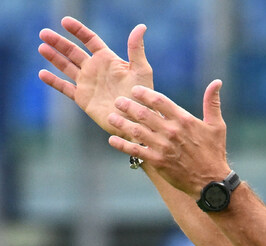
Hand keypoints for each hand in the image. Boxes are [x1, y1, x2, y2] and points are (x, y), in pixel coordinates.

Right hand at [38, 17, 153, 134]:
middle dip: (58, 42)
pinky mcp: (83, 99)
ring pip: (66, 67)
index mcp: (107, 60)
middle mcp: (95, 70)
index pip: (89, 40)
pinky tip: (42, 74)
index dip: (77, 30)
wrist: (136, 123)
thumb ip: (136, 49)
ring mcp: (88, 84)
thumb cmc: (143, 98)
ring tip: (41, 48)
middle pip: (73, 52)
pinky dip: (54, 81)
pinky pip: (65, 88)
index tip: (64, 21)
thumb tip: (141, 27)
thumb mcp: (141, 71)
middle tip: (44, 33)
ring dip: (54, 58)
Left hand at [106, 80, 229, 197]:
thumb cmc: (214, 153)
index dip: (144, 93)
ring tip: (111, 118)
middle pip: (143, 113)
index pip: (158, 100)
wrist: (211, 182)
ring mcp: (163, 147)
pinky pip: (136, 151)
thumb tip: (217, 82)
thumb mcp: (217, 126)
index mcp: (183, 119)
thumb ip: (212, 103)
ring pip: (136, 130)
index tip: (134, 90)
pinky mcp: (158, 162)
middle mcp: (171, 131)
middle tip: (118, 101)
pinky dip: (122, 145)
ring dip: (121, 123)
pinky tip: (112, 140)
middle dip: (128, 105)